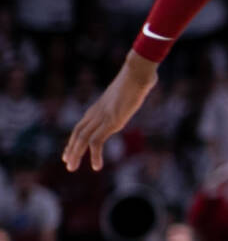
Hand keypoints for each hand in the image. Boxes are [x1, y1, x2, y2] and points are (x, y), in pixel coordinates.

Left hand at [62, 54, 158, 172]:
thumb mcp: (131, 89)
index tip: (70, 151)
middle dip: (71, 149)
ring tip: (72, 168)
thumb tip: (146, 84)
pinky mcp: (110, 122)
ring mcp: (103, 117)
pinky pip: (96, 141)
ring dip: (76, 154)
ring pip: (82, 138)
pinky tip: (97, 166)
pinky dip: (95, 155)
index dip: (74, 139)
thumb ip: (132, 93)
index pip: (81, 125)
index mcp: (99, 107)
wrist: (138, 73)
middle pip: (77, 133)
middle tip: (68, 164)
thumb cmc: (139, 77)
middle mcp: (97, 113)